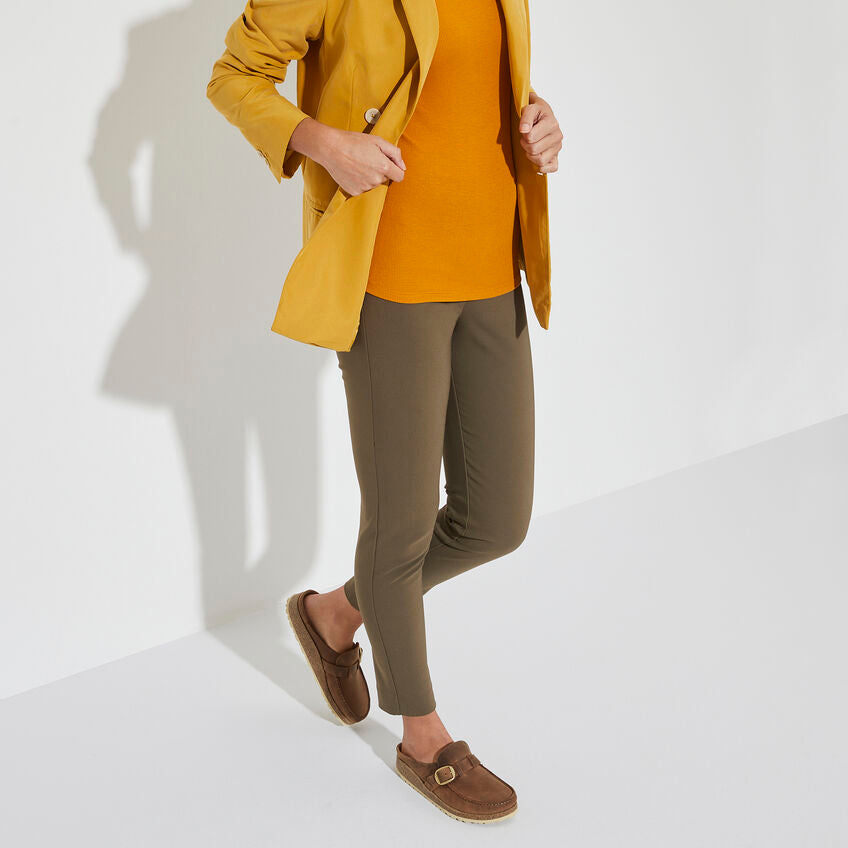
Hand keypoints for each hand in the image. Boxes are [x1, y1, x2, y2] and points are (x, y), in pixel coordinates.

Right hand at [291, 118, 405, 195]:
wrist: (330, 148)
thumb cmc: (353, 142)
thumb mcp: (377, 141)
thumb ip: (394, 153)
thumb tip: (403, 166)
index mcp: (383, 167)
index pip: (399, 177)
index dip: (396, 170)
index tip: (389, 165)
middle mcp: (375, 180)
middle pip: (385, 179)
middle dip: (380, 170)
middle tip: (367, 158)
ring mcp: (364, 187)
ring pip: (373, 184)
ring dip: (369, 176)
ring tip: (358, 163)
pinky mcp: (354, 191)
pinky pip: (362, 188)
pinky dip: (359, 181)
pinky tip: (352, 171)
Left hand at [518, 92, 562, 174]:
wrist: (543, 115)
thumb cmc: (536, 113)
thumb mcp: (529, 108)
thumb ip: (526, 117)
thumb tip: (524, 130)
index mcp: (552, 124)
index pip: (530, 138)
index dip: (524, 135)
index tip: (526, 129)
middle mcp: (558, 136)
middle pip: (534, 150)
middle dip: (525, 145)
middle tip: (527, 138)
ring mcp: (558, 148)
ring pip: (540, 161)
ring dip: (531, 155)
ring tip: (532, 145)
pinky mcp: (556, 157)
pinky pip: (552, 168)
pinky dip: (543, 167)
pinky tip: (537, 158)